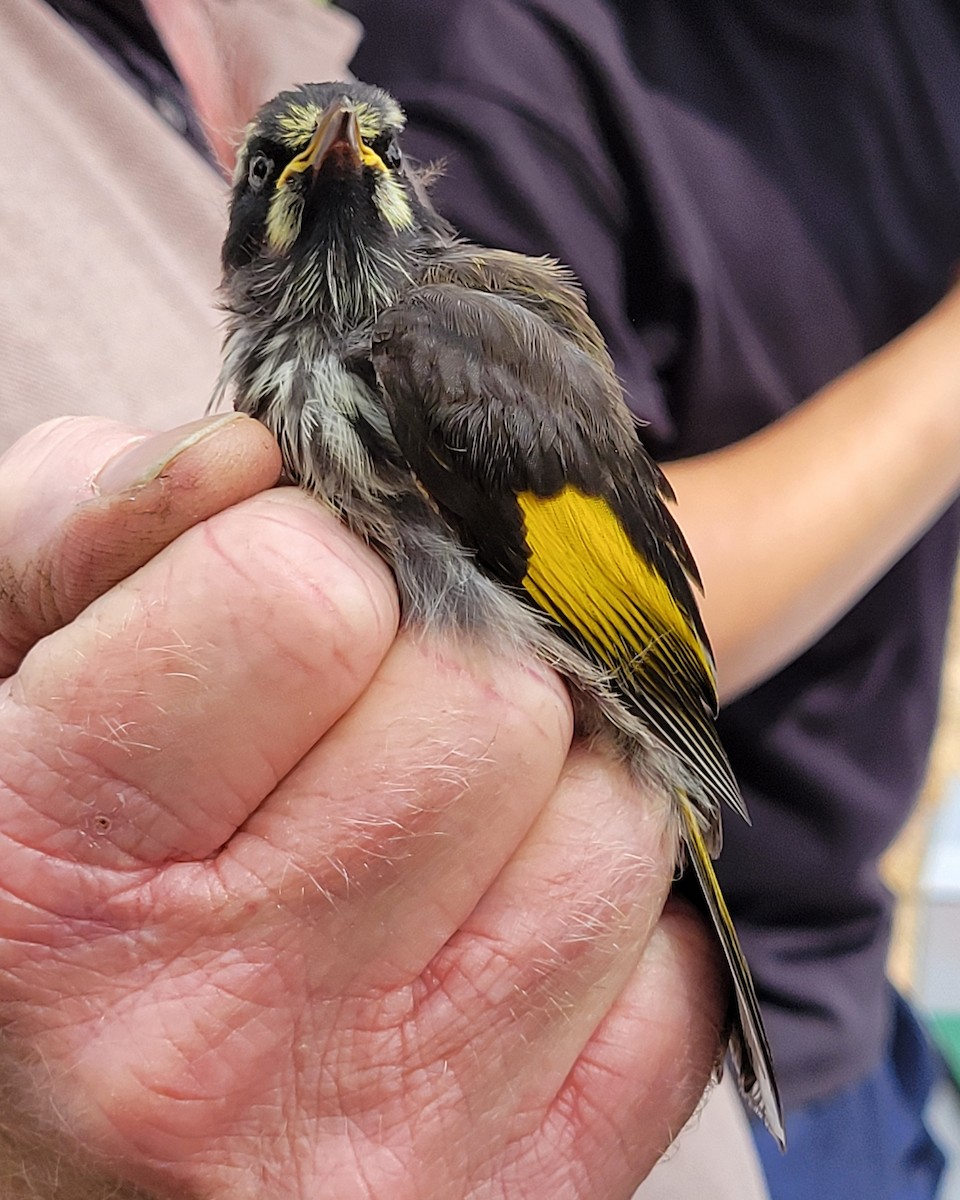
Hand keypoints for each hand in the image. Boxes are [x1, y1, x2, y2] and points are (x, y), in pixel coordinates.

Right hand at [0, 415, 723, 1199]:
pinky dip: (605, 928)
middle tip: (354, 725)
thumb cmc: (31, 909)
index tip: (271, 609)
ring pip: (619, 817)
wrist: (68, 1180)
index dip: (299, 564)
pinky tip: (489, 943)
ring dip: (544, 784)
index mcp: (51, 883)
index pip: (305, 593)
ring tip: (426, 829)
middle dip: (438, 661)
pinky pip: (679, 978)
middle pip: (494, 697)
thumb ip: (73, 543)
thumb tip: (243, 454)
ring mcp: (397, 1143)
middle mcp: (222, 1042)